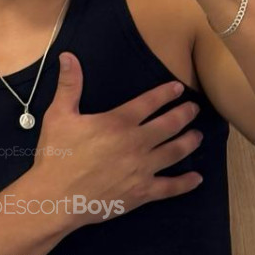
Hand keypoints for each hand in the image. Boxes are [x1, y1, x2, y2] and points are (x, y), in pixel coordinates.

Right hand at [29, 53, 204, 228]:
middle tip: (194, 110)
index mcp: (119, 122)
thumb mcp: (58, 115)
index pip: (150, 102)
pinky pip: (170, 187)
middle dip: (185, 114)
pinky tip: (196, 178)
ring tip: (198, 136)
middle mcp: (137, 143)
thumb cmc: (56, 156)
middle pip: (170, 125)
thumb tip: (68, 56)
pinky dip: (185, 183)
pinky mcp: (142, 192)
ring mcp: (142, 169)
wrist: (56, 197)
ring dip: (190, 142)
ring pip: (175, 152)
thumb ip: (69, 85)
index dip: (166, 93)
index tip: (178, 88)